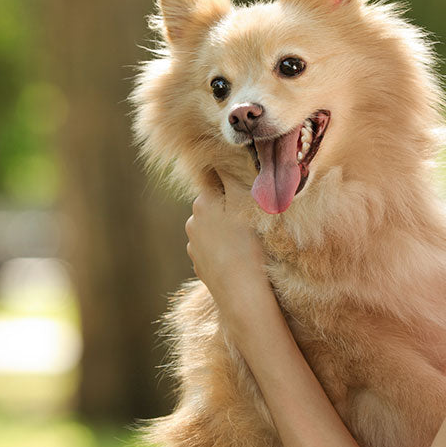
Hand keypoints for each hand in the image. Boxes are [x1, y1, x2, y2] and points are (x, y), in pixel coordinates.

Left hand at [185, 172, 271, 322]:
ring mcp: (194, 247)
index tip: (245, 186)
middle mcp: (192, 222)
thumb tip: (215, 155)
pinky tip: (240, 257)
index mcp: (202, 203)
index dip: (230, 181)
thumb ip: (229, 176)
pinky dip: (224, 250)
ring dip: (226, 230)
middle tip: (252, 215)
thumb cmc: (246, 244)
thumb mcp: (242, 202)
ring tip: (248, 240)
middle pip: (214, 205)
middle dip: (229, 207)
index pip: (214, 181)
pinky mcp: (201, 267)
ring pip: (214, 228)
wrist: (241, 291)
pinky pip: (214, 250)